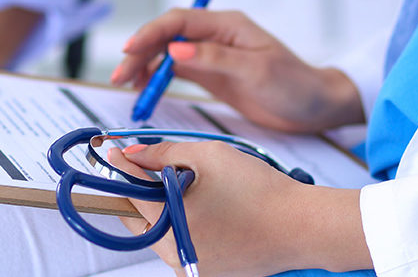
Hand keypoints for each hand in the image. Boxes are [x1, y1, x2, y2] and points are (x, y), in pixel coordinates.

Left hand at [107, 141, 371, 274]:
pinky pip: (181, 244)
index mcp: (171, 226)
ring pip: (159, 231)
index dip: (122, 168)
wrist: (305, 226)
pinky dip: (182, 223)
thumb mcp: (209, 157)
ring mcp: (191, 268)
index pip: (131, 193)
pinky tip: (200, 206)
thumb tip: (133, 155)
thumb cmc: (261, 190)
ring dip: (161, 207)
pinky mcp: (208, 272)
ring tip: (181, 183)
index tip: (112, 151)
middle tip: (143, 166)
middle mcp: (175, 256)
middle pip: (140, 218)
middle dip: (139, 190)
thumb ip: (164, 154)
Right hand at [111, 9, 363, 131]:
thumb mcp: (255, 71)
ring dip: (145, 66)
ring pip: (167, 53)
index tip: (129, 51)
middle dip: (141, 53)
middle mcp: (216, 36)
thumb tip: (175, 49)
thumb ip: (214, 59)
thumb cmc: (294, 85)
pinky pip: (176, 71)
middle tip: (120, 77)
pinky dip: (157, 78)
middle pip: (167, 36)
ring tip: (125, 85)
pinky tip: (144, 89)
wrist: (315, 107)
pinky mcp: (212, 75)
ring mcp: (212, 55)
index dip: (150, 33)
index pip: (179, 21)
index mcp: (227, 26)